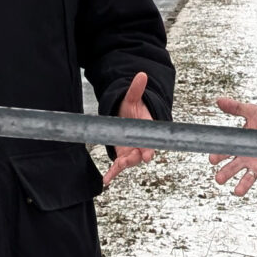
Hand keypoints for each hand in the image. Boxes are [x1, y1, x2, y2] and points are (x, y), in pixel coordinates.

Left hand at [102, 70, 154, 184]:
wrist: (127, 116)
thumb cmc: (133, 108)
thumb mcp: (133, 99)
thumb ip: (136, 89)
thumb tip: (141, 74)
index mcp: (146, 132)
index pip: (151, 143)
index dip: (149, 150)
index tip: (147, 155)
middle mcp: (141, 144)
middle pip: (140, 154)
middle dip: (137, 159)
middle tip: (131, 161)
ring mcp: (131, 151)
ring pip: (129, 161)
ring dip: (124, 165)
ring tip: (117, 167)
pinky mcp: (121, 155)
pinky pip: (117, 167)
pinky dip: (112, 174)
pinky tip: (105, 181)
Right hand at [210, 96, 256, 201]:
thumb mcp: (252, 112)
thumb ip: (236, 108)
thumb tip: (219, 100)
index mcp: (239, 147)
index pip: (225, 153)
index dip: (218, 157)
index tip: (213, 159)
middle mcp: (246, 160)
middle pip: (232, 169)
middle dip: (225, 174)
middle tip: (219, 179)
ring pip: (248, 180)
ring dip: (242, 187)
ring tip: (238, 192)